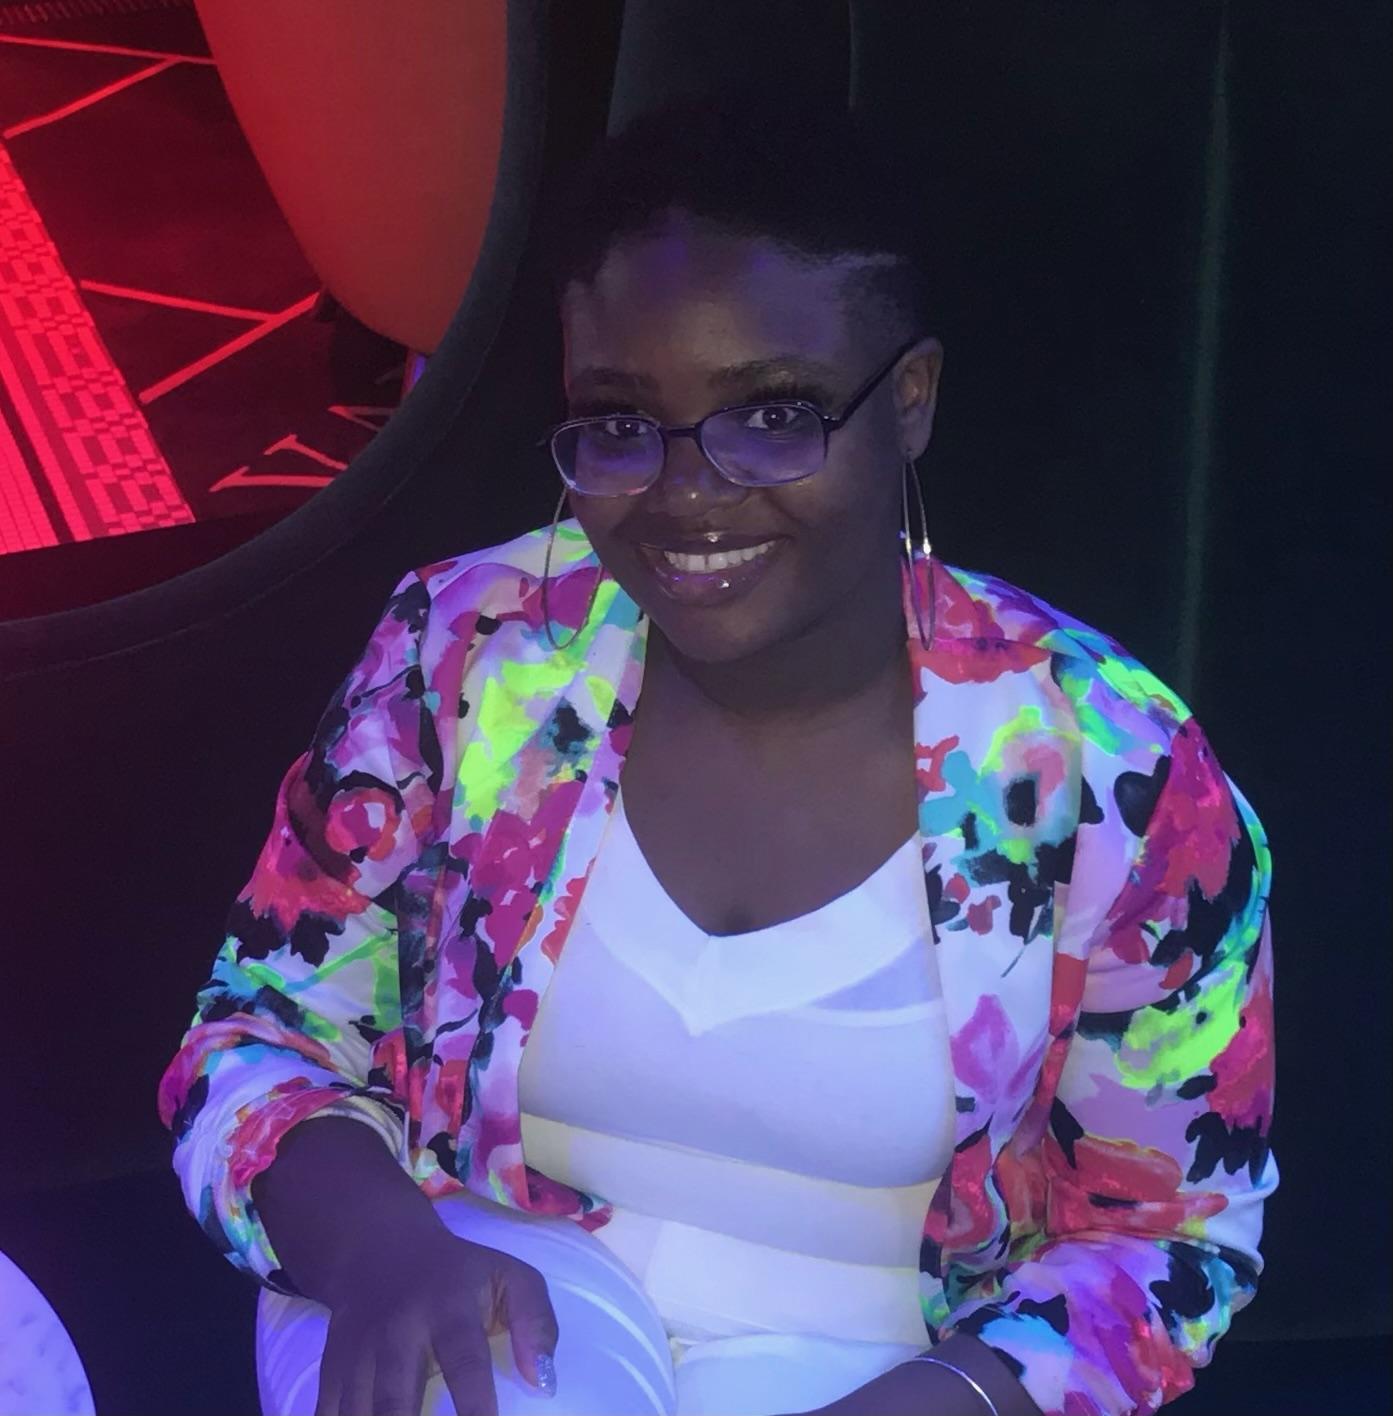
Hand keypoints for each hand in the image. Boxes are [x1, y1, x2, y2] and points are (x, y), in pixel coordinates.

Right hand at [311, 1228, 557, 1415]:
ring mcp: (358, 1354)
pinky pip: (328, 1415)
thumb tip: (544, 1384)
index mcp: (448, 1307)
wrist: (379, 1250)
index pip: (464, 1363)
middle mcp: (397, 1332)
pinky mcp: (331, 1372)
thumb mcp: (509, 1277)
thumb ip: (535, 1322)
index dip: (475, 1407)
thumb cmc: (460, 1275)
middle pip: (398, 1401)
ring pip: (359, 1414)